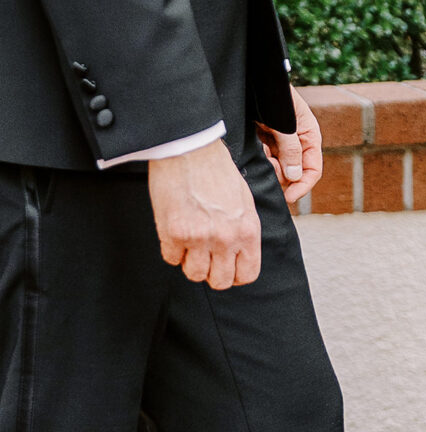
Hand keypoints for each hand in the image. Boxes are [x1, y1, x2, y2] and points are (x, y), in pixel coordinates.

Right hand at [149, 140, 261, 288]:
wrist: (190, 149)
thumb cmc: (217, 170)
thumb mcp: (244, 201)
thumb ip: (243, 230)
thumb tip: (239, 252)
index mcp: (248, 230)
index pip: (248, 274)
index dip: (236, 274)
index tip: (227, 267)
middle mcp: (226, 238)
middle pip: (221, 282)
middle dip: (212, 273)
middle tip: (206, 257)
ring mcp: (199, 238)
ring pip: (195, 275)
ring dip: (191, 262)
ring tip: (190, 244)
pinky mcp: (174, 234)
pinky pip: (171, 259)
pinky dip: (172, 250)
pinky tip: (175, 232)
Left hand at [258, 87, 323, 202]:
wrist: (253, 80)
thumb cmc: (273, 96)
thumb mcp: (284, 123)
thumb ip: (291, 149)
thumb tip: (294, 176)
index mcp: (309, 137)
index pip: (312, 169)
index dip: (303, 186)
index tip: (289, 198)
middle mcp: (297, 143)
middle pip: (293, 173)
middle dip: (281, 175)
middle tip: (268, 163)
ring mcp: (280, 144)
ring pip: (278, 169)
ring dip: (269, 167)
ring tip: (260, 150)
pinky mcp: (265, 143)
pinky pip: (265, 161)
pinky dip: (260, 160)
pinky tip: (256, 148)